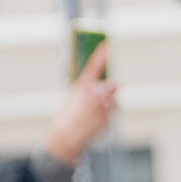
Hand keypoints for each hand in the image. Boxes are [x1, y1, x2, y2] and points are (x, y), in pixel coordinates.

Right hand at [43, 43, 117, 165]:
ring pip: (115, 101)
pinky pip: (113, 113)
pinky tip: (96, 121)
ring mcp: (104, 105)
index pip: (94, 65)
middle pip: (113, 85)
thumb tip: (96, 87)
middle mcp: (96, 93)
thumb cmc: (65, 118)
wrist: (67, 136)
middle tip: (102, 97)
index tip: (108, 45)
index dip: (102, 54)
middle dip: (110, 89)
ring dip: (109, 105)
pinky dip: (108, 115)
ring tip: (94, 114)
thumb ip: (85, 90)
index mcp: (83, 85)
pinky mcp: (109, 117)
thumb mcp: (71, 98)